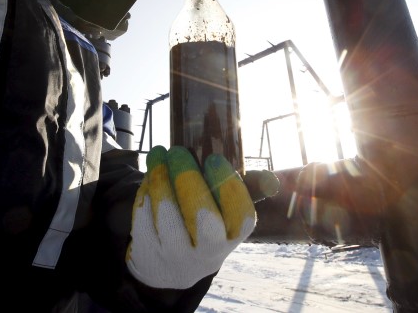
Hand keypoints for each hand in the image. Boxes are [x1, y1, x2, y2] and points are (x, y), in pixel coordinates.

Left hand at [126, 146, 255, 288]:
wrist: (172, 266)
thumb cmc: (207, 226)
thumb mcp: (228, 213)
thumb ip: (248, 191)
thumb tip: (272, 179)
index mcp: (234, 236)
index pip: (240, 214)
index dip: (228, 185)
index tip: (214, 158)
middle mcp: (209, 252)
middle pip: (202, 217)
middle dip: (188, 178)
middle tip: (178, 150)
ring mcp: (177, 256)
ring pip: (167, 215)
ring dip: (161, 178)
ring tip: (158, 154)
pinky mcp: (149, 253)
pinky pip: (145, 217)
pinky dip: (146, 191)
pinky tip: (150, 175)